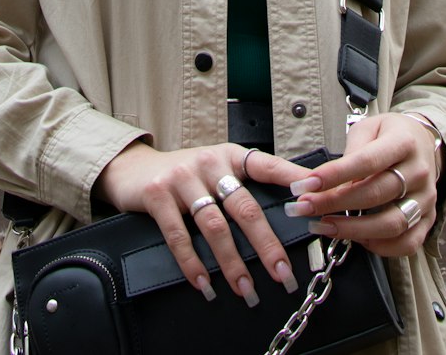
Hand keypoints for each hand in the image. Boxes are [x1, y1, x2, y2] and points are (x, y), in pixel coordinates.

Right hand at [96, 141, 302, 303]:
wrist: (133, 167)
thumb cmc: (184, 175)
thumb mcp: (216, 169)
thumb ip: (243, 188)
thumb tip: (285, 218)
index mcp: (230, 156)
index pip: (267, 165)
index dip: (290, 178)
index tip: (312, 196)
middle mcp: (209, 162)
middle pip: (245, 207)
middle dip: (266, 244)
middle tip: (282, 273)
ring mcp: (182, 178)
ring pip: (215, 226)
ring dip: (233, 263)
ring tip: (246, 290)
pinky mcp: (158, 195)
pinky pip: (179, 236)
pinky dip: (193, 264)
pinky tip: (205, 284)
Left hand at [283, 113, 439, 255]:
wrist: (423, 143)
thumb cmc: (389, 134)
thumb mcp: (369, 128)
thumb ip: (352, 151)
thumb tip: (330, 180)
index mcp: (403, 142)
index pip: (367, 161)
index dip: (334, 175)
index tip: (306, 184)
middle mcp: (418, 172)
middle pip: (375, 194)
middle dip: (334, 203)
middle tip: (304, 207)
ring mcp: (426, 199)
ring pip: (391, 223)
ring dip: (352, 229)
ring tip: (323, 226)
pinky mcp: (428, 220)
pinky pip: (406, 243)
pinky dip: (380, 247)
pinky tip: (356, 239)